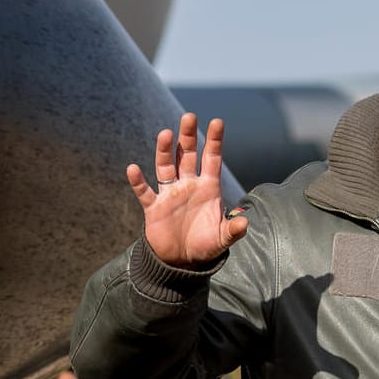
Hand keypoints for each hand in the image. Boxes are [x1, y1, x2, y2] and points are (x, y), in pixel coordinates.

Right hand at [126, 113, 247, 266]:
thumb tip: (245, 223)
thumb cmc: (205, 245)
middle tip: (189, 116)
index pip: (212, 158)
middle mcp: (188, 185)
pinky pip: (144, 192)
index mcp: (208, 187)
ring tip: (166, 134)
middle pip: (188, 155)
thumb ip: (232, 230)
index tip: (217, 122)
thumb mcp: (222, 239)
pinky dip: (138, 182)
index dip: (214, 141)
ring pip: (165, 166)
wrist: (182, 261)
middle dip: (188, 137)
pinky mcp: (154, 207)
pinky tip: (133, 169)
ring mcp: (170, 194)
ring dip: (165, 151)